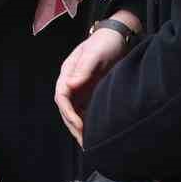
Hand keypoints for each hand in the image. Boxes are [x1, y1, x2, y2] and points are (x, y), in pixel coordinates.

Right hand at [54, 17, 138, 144]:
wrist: (119, 37)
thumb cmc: (105, 42)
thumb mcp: (95, 54)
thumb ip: (83, 70)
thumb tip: (69, 86)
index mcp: (68, 72)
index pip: (61, 96)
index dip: (68, 112)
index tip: (79, 125)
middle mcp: (72, 82)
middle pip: (66, 108)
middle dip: (73, 125)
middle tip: (84, 142)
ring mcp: (82, 89)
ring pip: (75, 112)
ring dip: (79, 127)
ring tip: (89, 144)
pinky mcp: (92, 93)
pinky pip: (86, 111)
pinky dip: (89, 123)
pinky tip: (95, 133)